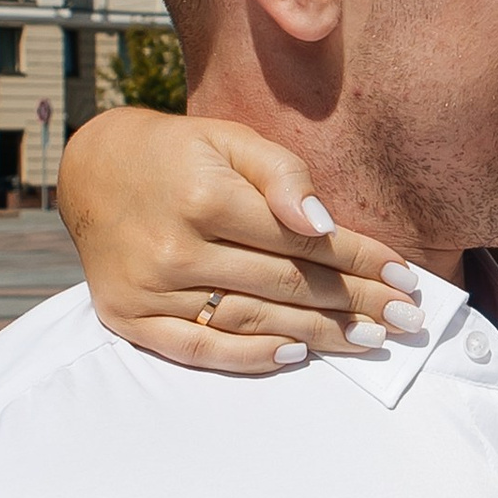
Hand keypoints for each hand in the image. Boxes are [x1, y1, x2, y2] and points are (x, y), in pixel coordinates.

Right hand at [56, 104, 416, 372]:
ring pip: (252, 320)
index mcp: (204, 196)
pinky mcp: (130, 318)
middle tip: (406, 320)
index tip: (405, 277)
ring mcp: (150, 289)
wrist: (91, 172)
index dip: (360, 259)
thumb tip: (323, 224)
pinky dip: (250, 359)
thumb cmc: (176, 153)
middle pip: (286, 285)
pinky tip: (297, 357)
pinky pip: (199, 350)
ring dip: (319, 336)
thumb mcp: (230, 139)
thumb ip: (281, 174)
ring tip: (370, 340)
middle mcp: (174, 247)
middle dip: (355, 303)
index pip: (303, 240)